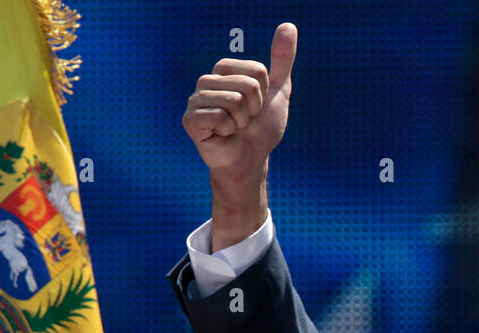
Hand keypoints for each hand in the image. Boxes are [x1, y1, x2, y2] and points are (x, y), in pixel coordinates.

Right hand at [183, 23, 296, 182]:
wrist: (250, 160)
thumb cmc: (261, 129)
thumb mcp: (278, 91)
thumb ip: (282, 60)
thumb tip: (289, 25)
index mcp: (224, 71)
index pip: (257, 71)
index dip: (263, 95)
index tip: (255, 108)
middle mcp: (207, 81)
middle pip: (247, 85)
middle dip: (254, 109)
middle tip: (245, 121)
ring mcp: (196, 100)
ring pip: (234, 101)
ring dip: (242, 121)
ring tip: (234, 129)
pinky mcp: (190, 120)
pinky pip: (219, 117)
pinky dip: (228, 131)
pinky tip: (222, 136)